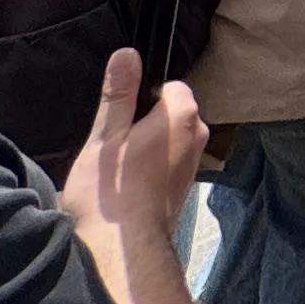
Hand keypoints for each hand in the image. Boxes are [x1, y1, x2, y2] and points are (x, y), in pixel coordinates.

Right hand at [58, 46, 206, 302]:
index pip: (167, 86)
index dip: (139, 99)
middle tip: (113, 148)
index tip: (118, 120)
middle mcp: (198, 134)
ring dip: (144, 147)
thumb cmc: (112, 191)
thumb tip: (128, 53)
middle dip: (141, 123)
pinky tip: (127, 186)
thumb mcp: (106, 135)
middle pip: (168, 112)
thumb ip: (118, 94)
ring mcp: (194, 162)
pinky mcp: (184, 185)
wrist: (123, 250)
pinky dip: (149, 166)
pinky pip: (167, 160)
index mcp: (183, 115)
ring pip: (167, 138)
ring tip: (117, 170)